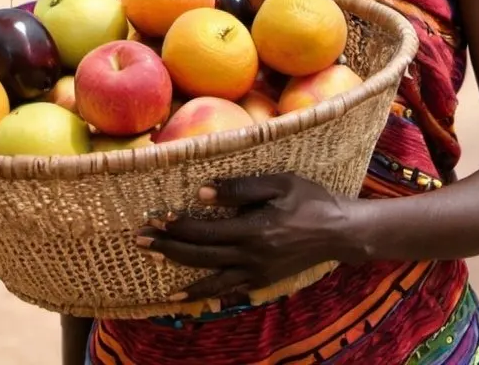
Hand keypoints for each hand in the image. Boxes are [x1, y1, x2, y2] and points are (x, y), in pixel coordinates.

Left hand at [136, 173, 364, 302]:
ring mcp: (255, 273)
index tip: (157, 217)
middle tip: (139, 239)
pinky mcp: (261, 280)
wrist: (339, 232)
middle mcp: (250, 257)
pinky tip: (185, 295)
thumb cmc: (310, 199)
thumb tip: (203, 192)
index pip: (205, 231)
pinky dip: (203, 292)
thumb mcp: (279, 183)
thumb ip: (241, 188)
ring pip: (208, 277)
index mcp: (253, 231)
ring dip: (177, 271)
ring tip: (151, 265)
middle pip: (199, 255)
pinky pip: (225, 289)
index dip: (178, 225)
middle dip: (167, 247)